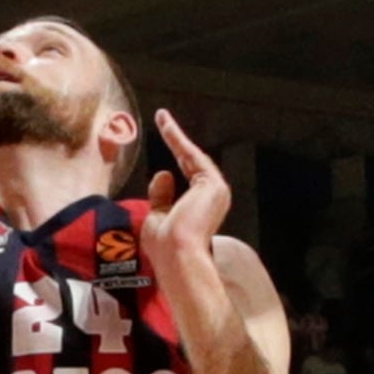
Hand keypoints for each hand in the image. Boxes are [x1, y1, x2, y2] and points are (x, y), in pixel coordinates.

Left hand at [145, 112, 230, 273]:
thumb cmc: (165, 246)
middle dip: (176, 140)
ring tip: (161, 118)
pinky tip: (166, 125)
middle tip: (162, 119)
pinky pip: (192, 156)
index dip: (174, 158)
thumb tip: (163, 173)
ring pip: (192, 157)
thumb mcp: (158, 217)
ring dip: (176, 136)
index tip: (164, 141)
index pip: (186, 175)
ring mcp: (216, 191)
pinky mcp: (214, 185)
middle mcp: (212, 198)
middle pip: (191, 162)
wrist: (176, 255)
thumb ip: (161, 196)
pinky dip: (178, 140)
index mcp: (200, 207)